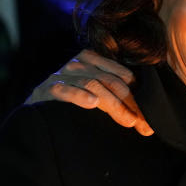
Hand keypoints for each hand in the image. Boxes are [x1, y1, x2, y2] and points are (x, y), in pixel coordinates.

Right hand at [27, 49, 153, 135]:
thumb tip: (146, 122)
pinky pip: (67, 89)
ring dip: (114, 104)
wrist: (37, 113)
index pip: (122, 76)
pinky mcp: (48, 88)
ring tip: (127, 120)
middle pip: (111, 81)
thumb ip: (117, 101)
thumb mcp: (96, 96)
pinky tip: (92, 103)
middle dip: (130, 104)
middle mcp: (78, 64)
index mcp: (93, 60)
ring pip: (94, 84)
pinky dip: (80, 95)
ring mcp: (63, 75)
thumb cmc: (72, 106)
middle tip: (142, 124)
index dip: (138, 96)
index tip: (148, 118)